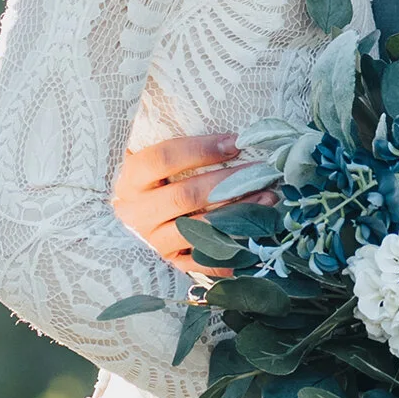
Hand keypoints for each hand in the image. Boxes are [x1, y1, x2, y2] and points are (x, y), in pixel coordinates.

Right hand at [110, 131, 253, 268]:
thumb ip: (179, 147)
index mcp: (131, 179)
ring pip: (198, 228)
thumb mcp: (154, 159)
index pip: (163, 159)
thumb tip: (229, 136)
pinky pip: (202, 260)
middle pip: (184, 196)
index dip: (200, 150)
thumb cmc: (153, 178)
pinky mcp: (170, 260)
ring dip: (237, 214)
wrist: (134, 214)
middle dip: (227, 183)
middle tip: (261, 173)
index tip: (235, 143)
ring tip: (267, 198)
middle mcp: (137, 212)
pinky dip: (229, 253)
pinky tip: (254, 239)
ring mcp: (152, 240)